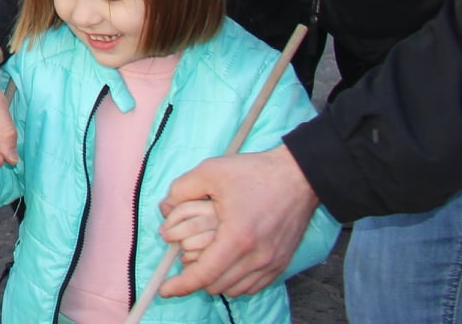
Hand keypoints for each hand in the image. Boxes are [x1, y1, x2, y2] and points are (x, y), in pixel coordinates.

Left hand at [155, 147, 318, 298]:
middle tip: (184, 256)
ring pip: (234, 288)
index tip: (164, 290)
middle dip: (195, 276)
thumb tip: (164, 208)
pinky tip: (226, 264)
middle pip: (216, 284)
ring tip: (204, 260)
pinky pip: (253, 285)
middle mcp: (256, 257)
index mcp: (237, 238)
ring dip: (215, 279)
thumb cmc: (254, 173)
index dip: (181, 285)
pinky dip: (235, 281)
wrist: (297, 176)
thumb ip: (181, 190)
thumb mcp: (210, 172)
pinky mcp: (282, 263)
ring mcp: (272, 263)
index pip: (204, 274)